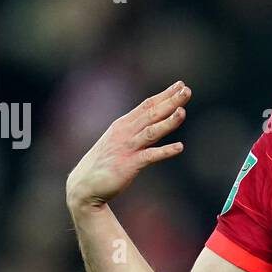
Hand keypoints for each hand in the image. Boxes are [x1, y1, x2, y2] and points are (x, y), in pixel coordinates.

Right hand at [66, 81, 191, 210]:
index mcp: (123, 124)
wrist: (84, 186)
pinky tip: (180, 147)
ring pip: (151, 131)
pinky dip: (165, 151)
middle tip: (187, 91)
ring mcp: (127, 148)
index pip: (147, 105)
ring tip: (183, 112)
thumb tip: (156, 123)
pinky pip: (150, 156)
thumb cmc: (104, 163)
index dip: (165, 95)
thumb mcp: (119, 141)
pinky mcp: (129, 164)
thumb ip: (137, 131)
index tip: (181, 85)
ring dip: (168, 121)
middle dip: (170, 101)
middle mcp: (125, 132)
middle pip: (152, 113)